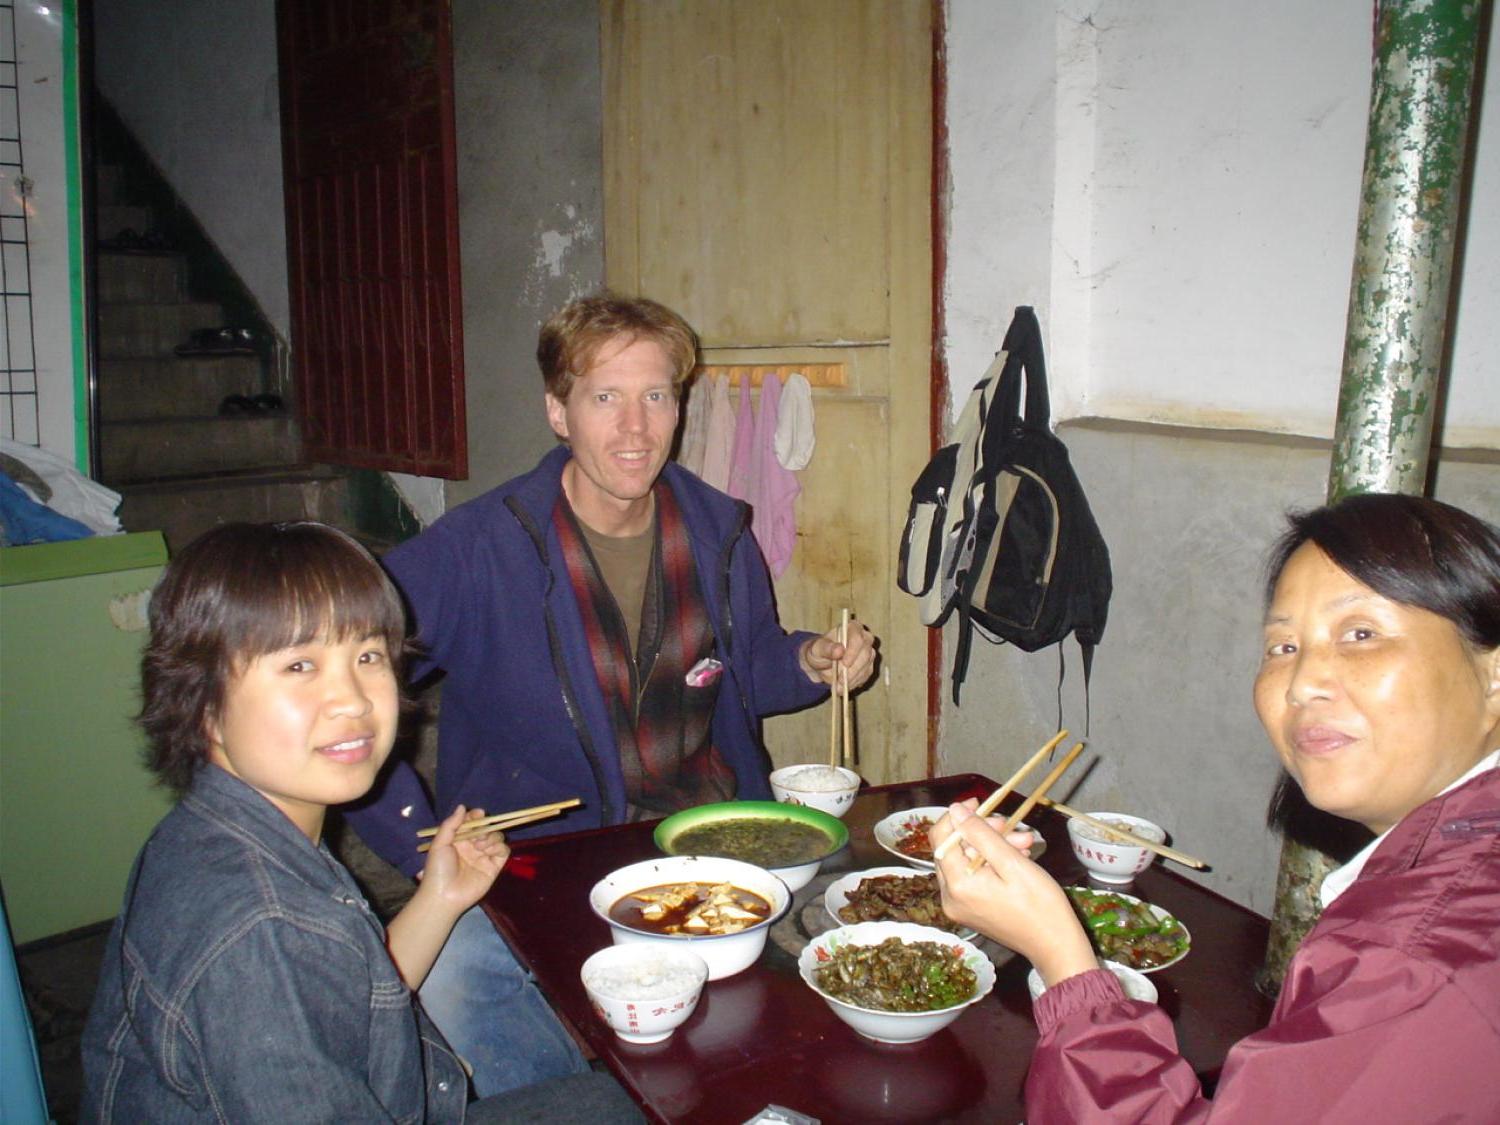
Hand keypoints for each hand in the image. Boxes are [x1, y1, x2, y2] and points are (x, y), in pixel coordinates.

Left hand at [416, 804, 508, 914]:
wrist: (444, 895)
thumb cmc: (438, 869)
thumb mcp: (439, 844)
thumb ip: (451, 824)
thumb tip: (463, 806)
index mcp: (459, 840)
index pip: (472, 823)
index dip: (476, 817)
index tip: (479, 814)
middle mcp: (473, 846)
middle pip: (487, 828)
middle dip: (485, 827)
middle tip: (478, 835)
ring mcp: (484, 856)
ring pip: (497, 837)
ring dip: (491, 837)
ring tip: (480, 846)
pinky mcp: (494, 867)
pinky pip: (504, 851)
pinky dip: (499, 847)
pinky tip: (488, 852)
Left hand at [800, 620, 877, 689]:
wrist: (820, 662)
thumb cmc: (818, 651)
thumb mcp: (817, 649)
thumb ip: (827, 648)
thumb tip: (840, 650)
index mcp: (852, 627)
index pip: (859, 638)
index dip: (853, 652)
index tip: (845, 664)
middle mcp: (864, 638)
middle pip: (867, 654)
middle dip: (853, 669)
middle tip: (840, 681)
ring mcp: (868, 653)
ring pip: (867, 667)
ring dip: (853, 679)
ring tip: (838, 686)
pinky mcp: (868, 666)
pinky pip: (865, 676)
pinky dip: (854, 683)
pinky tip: (843, 686)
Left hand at [931, 801, 1096, 987]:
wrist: (1056, 946)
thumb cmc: (1040, 906)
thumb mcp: (1012, 863)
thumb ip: (981, 835)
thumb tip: (955, 810)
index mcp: (957, 886)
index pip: (941, 839)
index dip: (957, 816)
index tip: (979, 803)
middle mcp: (950, 897)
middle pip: (955, 849)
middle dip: (983, 832)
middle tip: (1013, 826)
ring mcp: (960, 906)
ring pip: (967, 860)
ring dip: (994, 846)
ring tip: (1026, 843)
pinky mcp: (971, 910)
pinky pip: (974, 876)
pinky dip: (993, 863)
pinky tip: (1019, 858)